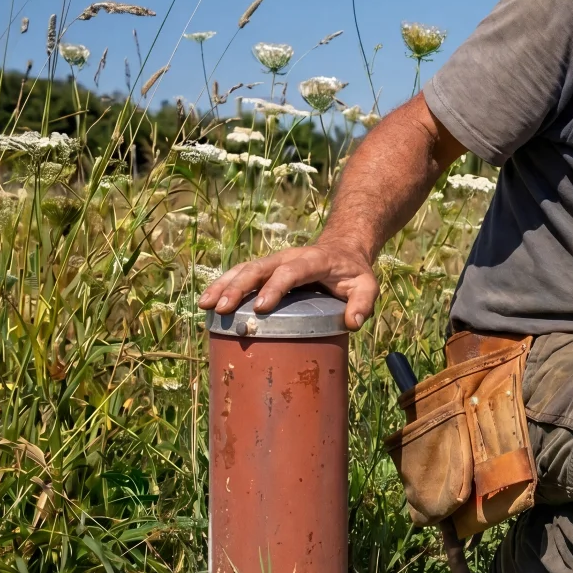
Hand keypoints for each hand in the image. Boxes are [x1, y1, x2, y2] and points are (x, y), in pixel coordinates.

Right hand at [197, 243, 380, 329]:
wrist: (343, 249)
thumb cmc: (354, 273)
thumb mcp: (367, 285)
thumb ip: (363, 302)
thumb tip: (353, 323)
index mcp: (313, 260)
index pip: (291, 271)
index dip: (275, 287)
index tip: (261, 307)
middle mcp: (288, 257)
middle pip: (259, 269)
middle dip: (239, 288)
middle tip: (223, 310)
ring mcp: (274, 262)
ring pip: (243, 269)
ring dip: (223, 285)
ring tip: (205, 305)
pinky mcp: (264, 269)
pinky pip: (239, 274)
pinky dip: (222, 285)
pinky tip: (207, 302)